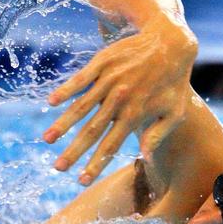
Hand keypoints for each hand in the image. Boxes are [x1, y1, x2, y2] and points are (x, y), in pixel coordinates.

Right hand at [42, 15, 196, 184]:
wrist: (170, 42)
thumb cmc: (174, 80)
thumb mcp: (175, 111)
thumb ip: (159, 134)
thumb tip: (144, 157)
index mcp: (135, 115)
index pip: (111, 146)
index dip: (95, 164)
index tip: (81, 180)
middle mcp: (119, 100)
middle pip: (92, 131)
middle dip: (74, 151)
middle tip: (58, 167)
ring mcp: (109, 81)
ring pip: (81, 107)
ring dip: (63, 124)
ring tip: (47, 139)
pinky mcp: (102, 63)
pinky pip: (80, 79)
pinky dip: (65, 90)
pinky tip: (51, 102)